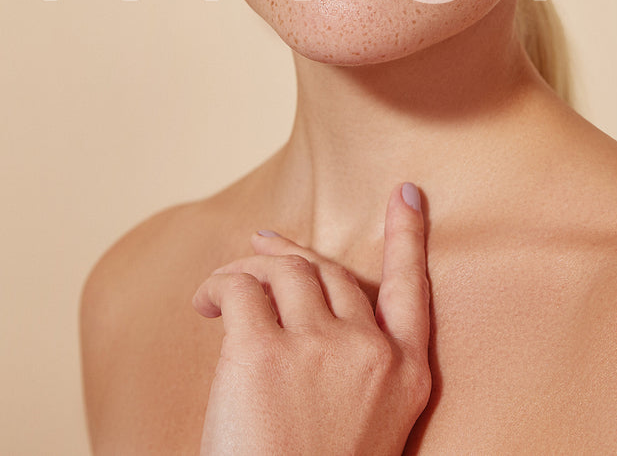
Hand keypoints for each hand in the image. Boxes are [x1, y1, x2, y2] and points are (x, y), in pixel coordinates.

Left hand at [191, 182, 432, 454]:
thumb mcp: (365, 421)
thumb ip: (354, 364)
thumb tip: (304, 300)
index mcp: (407, 375)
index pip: (412, 289)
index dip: (408, 236)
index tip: (407, 195)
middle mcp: (371, 352)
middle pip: (332, 274)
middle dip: (292, 256)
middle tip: (259, 247)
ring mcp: (319, 348)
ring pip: (283, 271)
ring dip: (247, 271)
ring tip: (217, 296)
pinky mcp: (262, 351)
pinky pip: (238, 290)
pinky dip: (216, 288)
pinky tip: (204, 308)